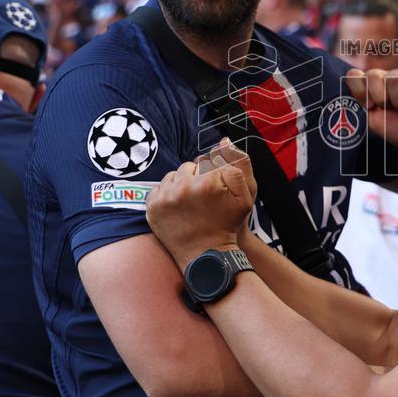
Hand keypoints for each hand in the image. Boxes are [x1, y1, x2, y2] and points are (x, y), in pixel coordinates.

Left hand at [146, 138, 256, 270]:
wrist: (207, 256)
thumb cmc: (229, 224)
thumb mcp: (246, 196)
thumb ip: (238, 164)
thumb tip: (224, 140)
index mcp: (206, 182)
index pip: (208, 161)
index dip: (214, 174)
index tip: (216, 191)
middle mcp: (183, 188)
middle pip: (189, 166)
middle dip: (197, 177)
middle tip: (204, 197)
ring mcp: (165, 198)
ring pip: (173, 175)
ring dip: (182, 183)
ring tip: (192, 202)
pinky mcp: (152, 207)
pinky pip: (160, 188)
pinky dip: (168, 194)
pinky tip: (179, 206)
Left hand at [345, 66, 397, 151]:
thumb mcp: (373, 121)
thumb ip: (359, 102)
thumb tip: (352, 77)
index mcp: (369, 88)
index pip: (353, 76)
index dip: (360, 91)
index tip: (369, 107)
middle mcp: (384, 77)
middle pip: (372, 75)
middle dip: (380, 97)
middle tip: (390, 109)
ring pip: (393, 79)